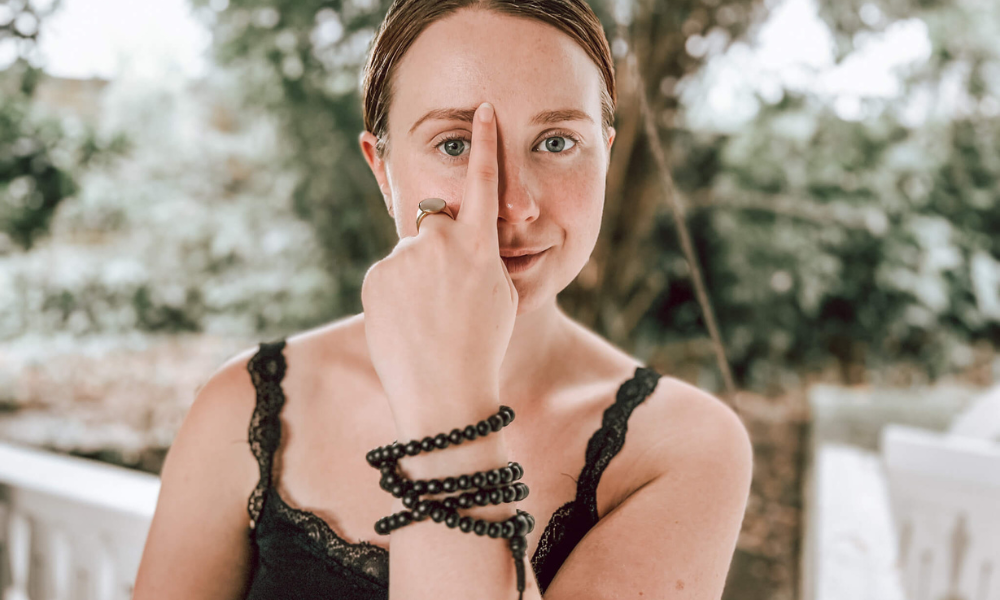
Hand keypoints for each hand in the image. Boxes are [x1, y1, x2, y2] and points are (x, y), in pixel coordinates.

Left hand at [361, 102, 516, 426]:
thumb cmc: (481, 347)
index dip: (486, 143)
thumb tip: (457, 237)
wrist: (444, 393)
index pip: (484, 182)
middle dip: (440, 243)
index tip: (482, 108)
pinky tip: (406, 323)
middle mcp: (441, 242)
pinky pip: (389, 273)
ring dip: (417, 275)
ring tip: (427, 318)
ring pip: (412, 252)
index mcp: (481, 246)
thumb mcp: (498, 295)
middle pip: (436, 221)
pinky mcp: (377, 275)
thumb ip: (480, 255)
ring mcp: (405, 257)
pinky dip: (396, 292)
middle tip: (446, 293)